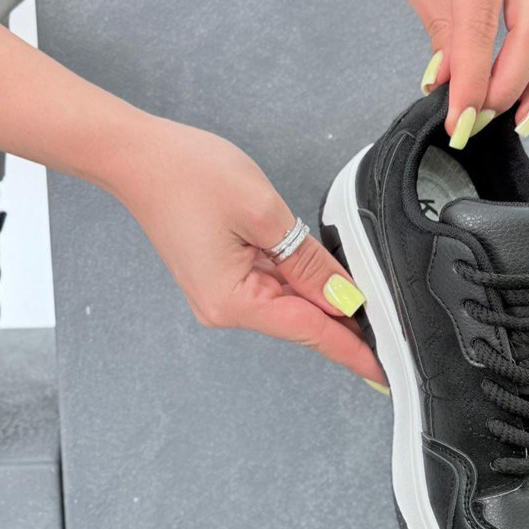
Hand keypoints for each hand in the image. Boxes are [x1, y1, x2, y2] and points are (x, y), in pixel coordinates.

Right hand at [110, 117, 384, 384]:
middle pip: (302, 321)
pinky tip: (321, 271)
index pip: (310, 332)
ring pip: (290, 303)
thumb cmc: (187, 174)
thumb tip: (346, 298)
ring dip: (322, 295)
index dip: (353, 350)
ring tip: (360, 288)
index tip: (384, 372)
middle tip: (391, 322)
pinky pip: (273, 287)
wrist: (137, 156)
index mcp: (234, 301)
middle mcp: (225, 308)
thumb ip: (310, 264)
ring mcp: (222, 295)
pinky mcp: (222, 278)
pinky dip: (300, 281)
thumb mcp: (265, 214)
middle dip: (345, 320)